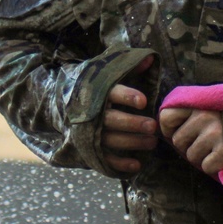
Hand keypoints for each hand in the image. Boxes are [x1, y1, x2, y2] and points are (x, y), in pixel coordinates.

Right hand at [102, 56, 157, 173]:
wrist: (69, 102)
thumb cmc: (100, 87)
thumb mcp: (111, 72)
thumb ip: (131, 67)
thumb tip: (150, 59)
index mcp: (98, 92)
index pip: (112, 93)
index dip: (127, 97)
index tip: (144, 101)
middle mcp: (93, 113)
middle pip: (112, 120)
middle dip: (133, 124)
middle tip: (152, 126)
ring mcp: (91, 132)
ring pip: (110, 139)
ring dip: (132, 142)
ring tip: (152, 142)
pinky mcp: (92, 147)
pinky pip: (104, 158)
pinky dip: (119, 163)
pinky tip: (137, 165)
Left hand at [159, 107, 222, 176]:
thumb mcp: (212, 105)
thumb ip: (191, 111)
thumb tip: (163, 128)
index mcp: (199, 103)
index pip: (166, 117)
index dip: (170, 129)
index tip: (182, 131)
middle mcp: (204, 116)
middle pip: (177, 141)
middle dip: (189, 145)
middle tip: (205, 142)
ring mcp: (214, 134)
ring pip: (191, 156)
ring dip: (202, 157)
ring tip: (216, 148)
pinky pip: (206, 166)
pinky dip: (214, 166)